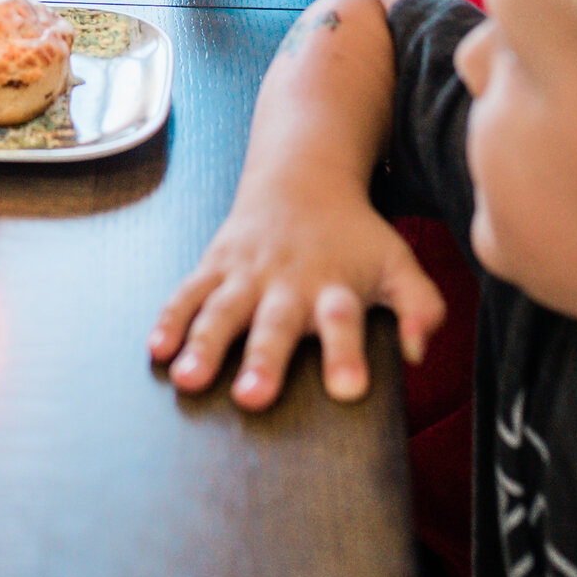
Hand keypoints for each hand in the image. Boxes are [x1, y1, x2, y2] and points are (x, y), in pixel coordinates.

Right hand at [148, 186, 445, 410]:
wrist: (302, 178)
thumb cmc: (354, 236)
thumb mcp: (397, 263)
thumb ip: (419, 307)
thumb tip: (419, 351)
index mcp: (335, 287)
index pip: (344, 322)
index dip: (346, 354)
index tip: (347, 389)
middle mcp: (288, 282)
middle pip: (275, 324)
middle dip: (264, 360)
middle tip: (254, 398)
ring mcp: (246, 274)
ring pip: (221, 311)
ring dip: (204, 344)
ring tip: (189, 381)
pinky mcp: (214, 266)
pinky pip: (188, 293)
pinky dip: (170, 320)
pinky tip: (157, 351)